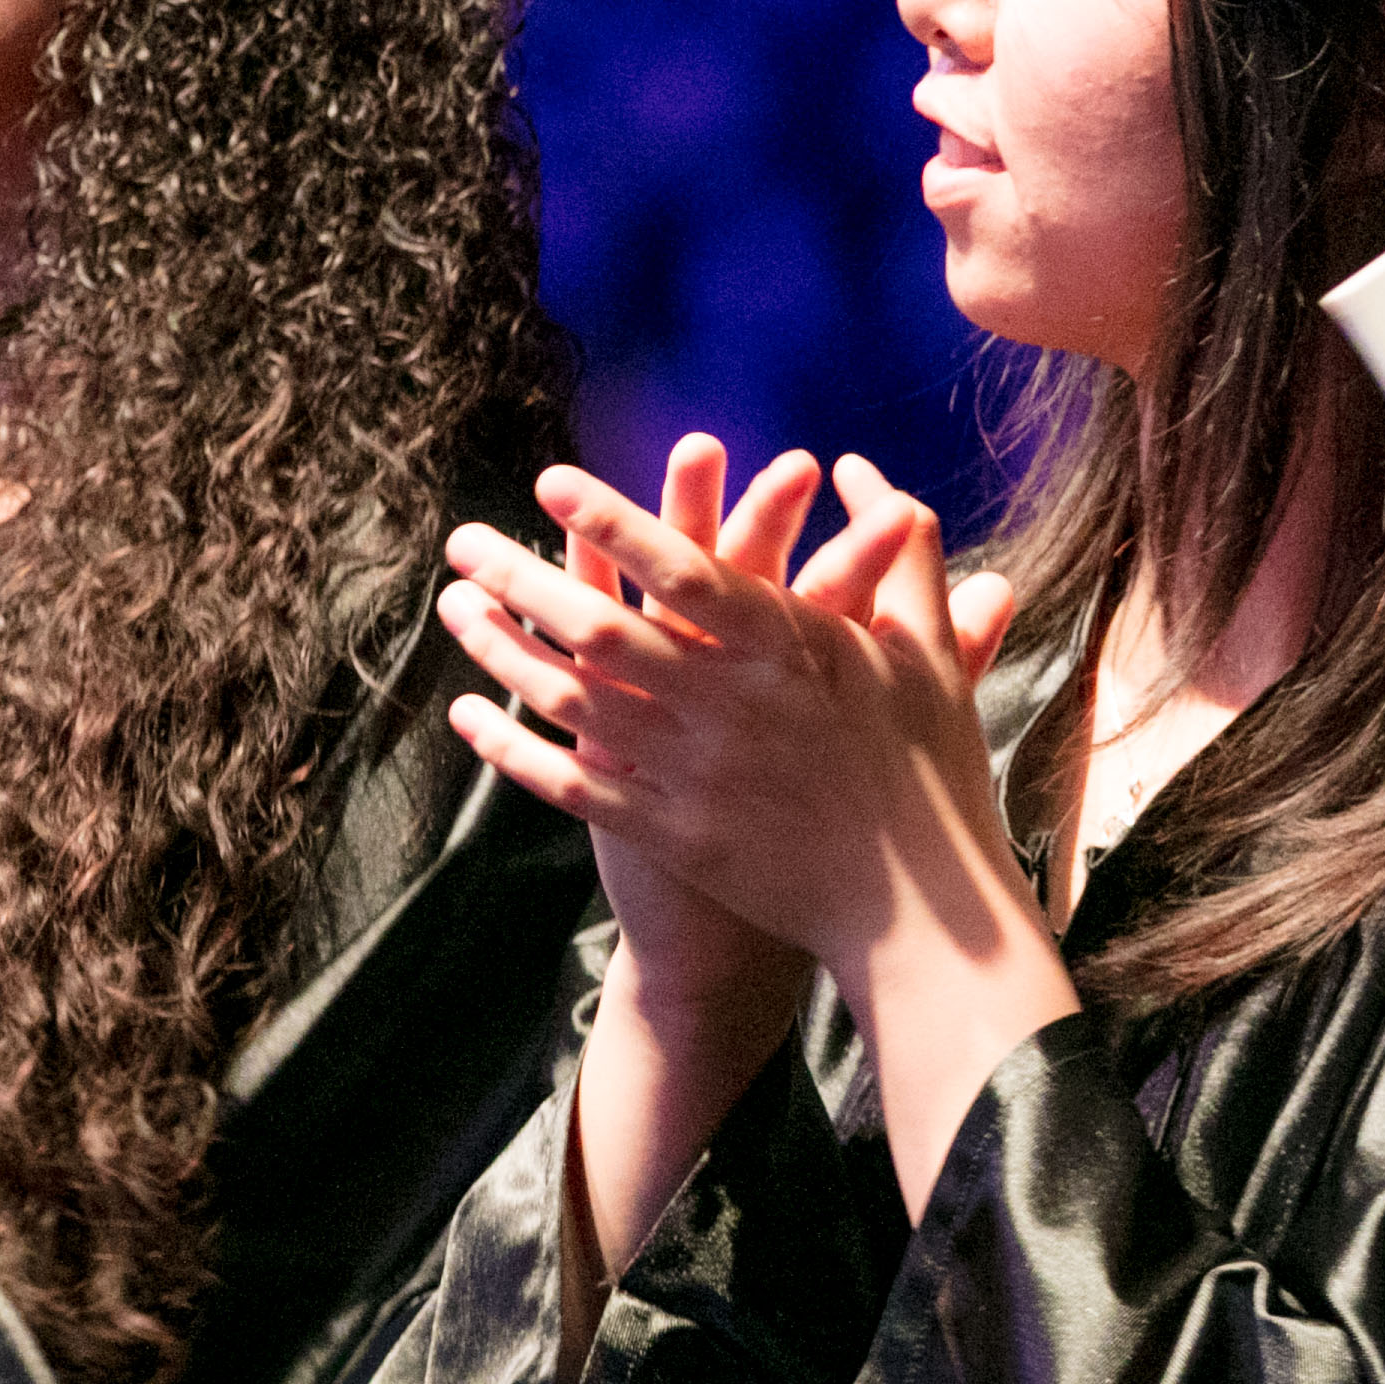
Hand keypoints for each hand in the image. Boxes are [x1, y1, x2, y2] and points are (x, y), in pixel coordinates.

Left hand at [442, 445, 1048, 1212]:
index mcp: (791, 648)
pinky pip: (570, 784)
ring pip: (572, 700)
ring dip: (503, 650)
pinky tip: (468, 715)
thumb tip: (866, 470)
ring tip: (455, 606)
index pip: (685, 570)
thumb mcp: (926, 651)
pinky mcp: (670, 834)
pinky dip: (513, 747)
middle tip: (464, 540)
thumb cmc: (929, 770)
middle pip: (601, 628)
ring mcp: (691, 774)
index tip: (553, 484)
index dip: (615, 522)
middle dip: (522, 577)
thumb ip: (899, 555)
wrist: (917, 913)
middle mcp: (728, 704)